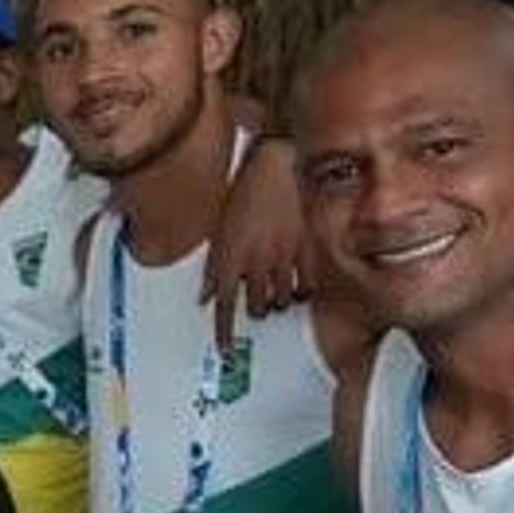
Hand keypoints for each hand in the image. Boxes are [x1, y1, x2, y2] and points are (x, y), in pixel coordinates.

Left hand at [200, 138, 312, 341]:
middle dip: (256, 308)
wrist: (278, 163)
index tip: (225, 350)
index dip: (224, 332)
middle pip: (257, 307)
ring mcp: (284, 256)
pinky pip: (306, 286)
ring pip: (282, 301)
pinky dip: (301, 291)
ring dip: (277, 301)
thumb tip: (206, 298)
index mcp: (230, 255)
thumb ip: (213, 267)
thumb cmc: (244, 192)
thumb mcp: (219, 229)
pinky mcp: (307, 248)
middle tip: (257, 296)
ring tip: (276, 286)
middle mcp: (257, 260)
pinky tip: (297, 284)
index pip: (225, 305)